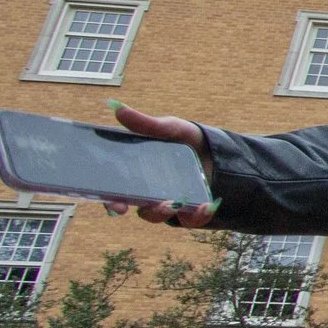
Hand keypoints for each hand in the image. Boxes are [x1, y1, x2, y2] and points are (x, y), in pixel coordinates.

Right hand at [105, 104, 217, 226]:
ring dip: (163, 212)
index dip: (111, 200)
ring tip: (172, 203)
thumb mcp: (168, 128)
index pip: (117, 192)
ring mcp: (171, 202)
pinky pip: (191, 219)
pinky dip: (197, 215)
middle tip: (136, 208)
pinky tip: (206, 206)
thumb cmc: (185, 138)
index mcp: (138, 174)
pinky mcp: (192, 208)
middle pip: (136, 207)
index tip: (114, 203)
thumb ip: (146, 124)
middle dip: (135, 209)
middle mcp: (151, 192)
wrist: (216, 147)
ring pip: (160, 216)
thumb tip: (118, 108)